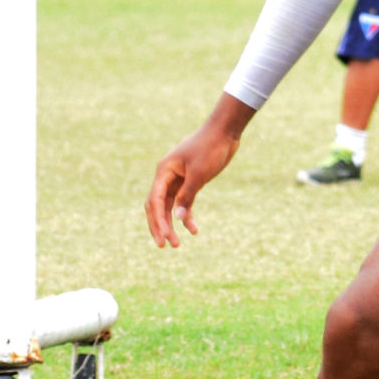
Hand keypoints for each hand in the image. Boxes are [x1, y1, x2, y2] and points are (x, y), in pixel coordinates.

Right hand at [144, 101, 250, 247]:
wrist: (224, 132)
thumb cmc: (210, 149)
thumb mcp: (199, 174)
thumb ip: (187, 196)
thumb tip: (178, 219)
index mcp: (164, 172)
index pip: (155, 201)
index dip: (157, 221)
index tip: (163, 238)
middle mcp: (167, 176)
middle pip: (157, 206)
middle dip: (160, 226)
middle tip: (166, 246)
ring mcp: (178, 179)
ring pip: (170, 206)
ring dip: (172, 224)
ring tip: (178, 244)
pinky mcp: (190, 181)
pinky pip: (184, 202)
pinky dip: (187, 215)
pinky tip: (193, 229)